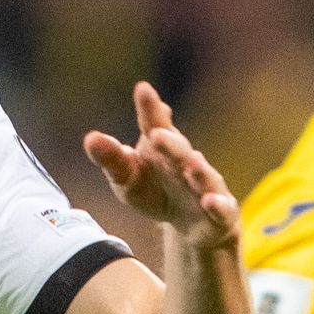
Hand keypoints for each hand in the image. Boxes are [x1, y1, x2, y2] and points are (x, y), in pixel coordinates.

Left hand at [82, 82, 238, 255]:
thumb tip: (91, 138)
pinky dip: (218, 205)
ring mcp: (207, 186)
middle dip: (170, 143)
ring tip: (191, 164)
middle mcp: (187, 162)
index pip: (155, 124)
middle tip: (155, 135)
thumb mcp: (128, 178)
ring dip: (199, 171)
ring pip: (204, 177)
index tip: (142, 89)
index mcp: (163, 147)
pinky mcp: (221, 213)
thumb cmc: (156, 193)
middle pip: (179, 150)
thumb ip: (112, 159)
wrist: (192, 224)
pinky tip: (210, 202)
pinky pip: (222, 209)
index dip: (150, 108)